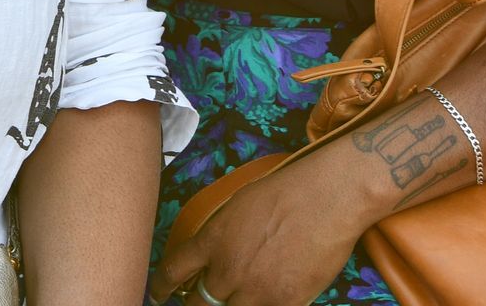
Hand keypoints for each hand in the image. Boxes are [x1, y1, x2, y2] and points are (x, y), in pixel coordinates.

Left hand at [147, 147, 371, 305]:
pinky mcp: (284, 303)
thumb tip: (215, 255)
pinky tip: (269, 297)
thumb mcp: (239, 206)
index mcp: (213, 240)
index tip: (158, 296)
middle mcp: (228, 269)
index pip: (174, 271)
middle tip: (200, 301)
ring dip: (232, 304)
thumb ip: (222, 235)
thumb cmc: (286, 191)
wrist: (327, 198)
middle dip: (197, 304)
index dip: (161, 288)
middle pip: (199, 303)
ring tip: (241, 296)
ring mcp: (256, 290)